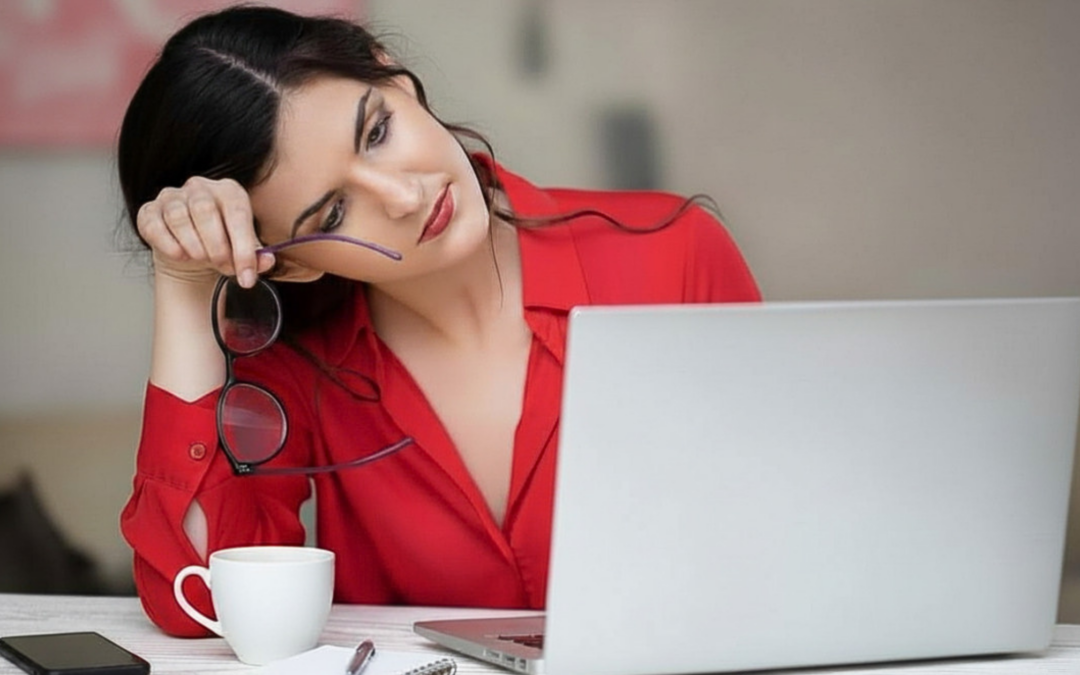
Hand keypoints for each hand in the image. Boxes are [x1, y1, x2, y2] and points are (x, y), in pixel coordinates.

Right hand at [137, 176, 274, 287]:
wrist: (190, 252)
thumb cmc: (221, 245)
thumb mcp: (242, 250)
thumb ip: (257, 256)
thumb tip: (266, 260)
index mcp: (229, 191)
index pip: (237, 213)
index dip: (243, 247)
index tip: (246, 275)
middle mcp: (200, 188)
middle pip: (205, 210)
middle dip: (217, 246)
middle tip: (223, 266)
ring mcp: (172, 197)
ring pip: (179, 217)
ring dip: (193, 245)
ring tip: (201, 259)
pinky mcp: (149, 211)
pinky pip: (155, 225)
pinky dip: (168, 244)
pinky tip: (179, 255)